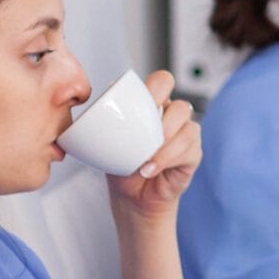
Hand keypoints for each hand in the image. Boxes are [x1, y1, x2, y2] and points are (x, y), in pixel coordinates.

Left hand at [105, 73, 200, 222]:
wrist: (132, 196)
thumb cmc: (120, 164)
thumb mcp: (106, 141)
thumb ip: (101, 125)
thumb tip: (85, 116)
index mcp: (153, 105)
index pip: (163, 82)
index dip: (158, 87)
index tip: (143, 102)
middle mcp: (173, 117)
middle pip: (182, 105)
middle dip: (166, 117)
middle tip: (150, 132)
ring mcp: (186, 134)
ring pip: (187, 127)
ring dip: (165, 142)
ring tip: (145, 158)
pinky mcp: (193, 154)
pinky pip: (188, 150)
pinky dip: (167, 159)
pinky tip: (149, 169)